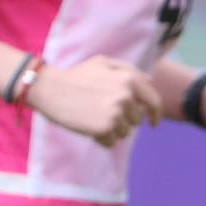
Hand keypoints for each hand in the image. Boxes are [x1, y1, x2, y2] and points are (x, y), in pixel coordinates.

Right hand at [28, 56, 163, 147]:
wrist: (51, 89)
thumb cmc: (75, 76)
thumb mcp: (103, 63)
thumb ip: (128, 70)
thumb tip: (150, 82)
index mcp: (130, 79)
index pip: (154, 102)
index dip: (155, 115)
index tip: (153, 124)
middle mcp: (127, 95)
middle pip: (136, 120)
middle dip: (123, 120)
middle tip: (103, 114)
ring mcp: (116, 112)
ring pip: (124, 132)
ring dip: (111, 130)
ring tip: (92, 118)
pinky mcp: (104, 128)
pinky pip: (110, 142)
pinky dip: (100, 139)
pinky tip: (87, 127)